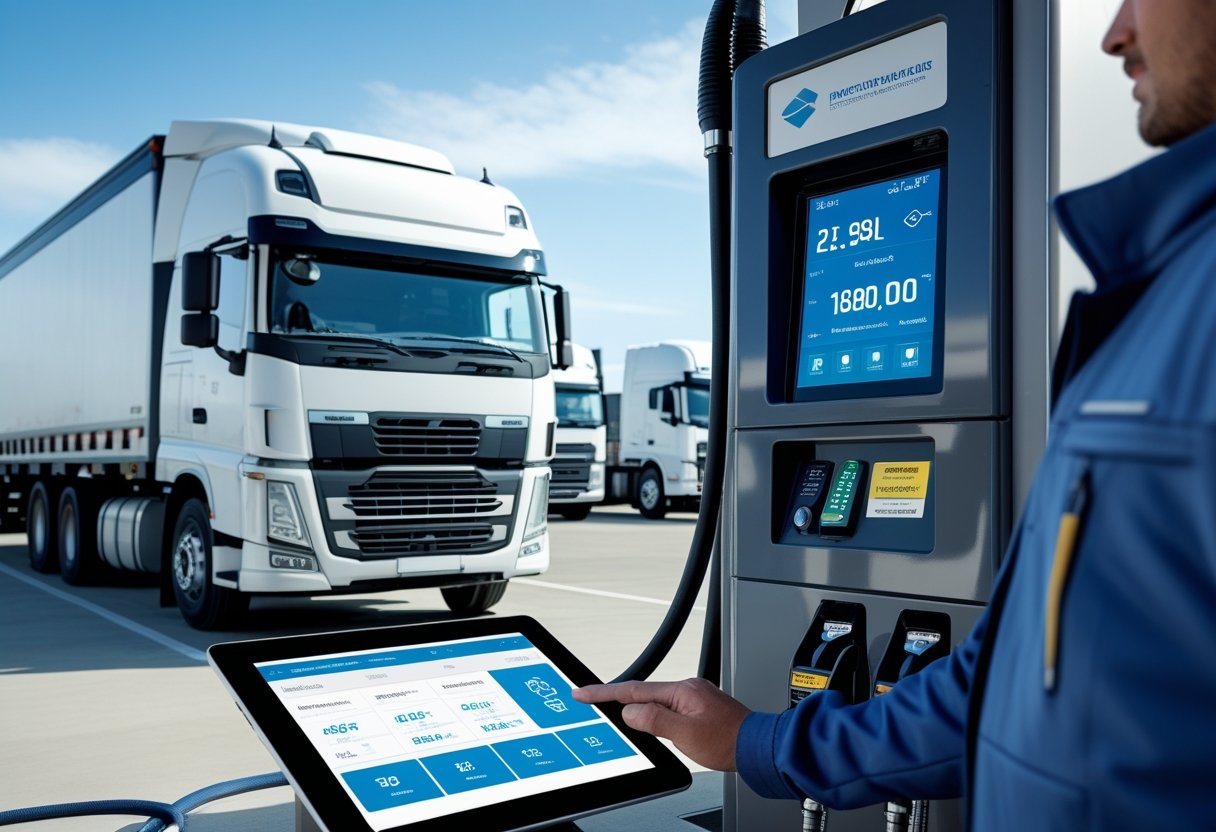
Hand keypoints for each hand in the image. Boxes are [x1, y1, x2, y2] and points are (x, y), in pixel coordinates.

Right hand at [573, 678, 750, 771]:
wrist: (758, 748)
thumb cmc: (729, 741)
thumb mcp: (686, 734)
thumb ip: (655, 720)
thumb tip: (630, 712)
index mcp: (683, 690)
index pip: (636, 690)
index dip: (606, 693)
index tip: (584, 692)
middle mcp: (688, 689)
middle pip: (644, 693)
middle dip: (618, 699)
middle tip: (592, 701)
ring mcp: (695, 699)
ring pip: (656, 702)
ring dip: (637, 709)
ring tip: (617, 714)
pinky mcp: (699, 710)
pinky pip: (667, 708)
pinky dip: (653, 715)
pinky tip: (650, 723)